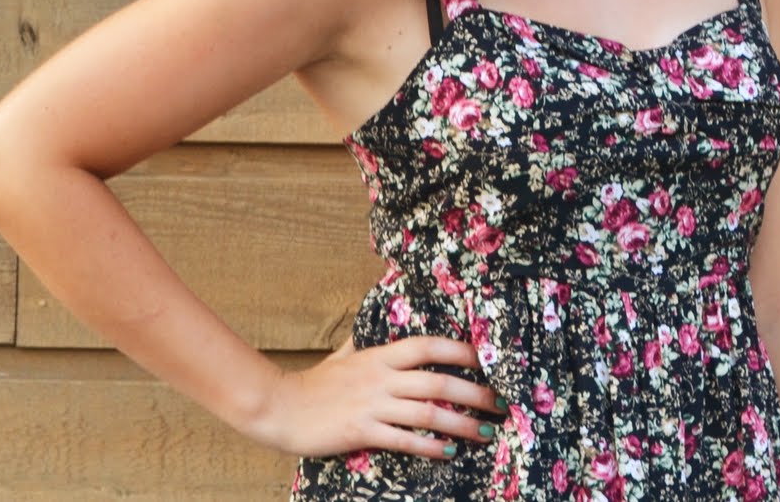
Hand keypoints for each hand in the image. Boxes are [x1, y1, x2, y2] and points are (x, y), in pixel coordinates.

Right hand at [244, 335, 500, 457]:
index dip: (461, 351)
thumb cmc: (315, 383)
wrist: (279, 407)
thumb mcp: (344, 355)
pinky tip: (448, 451)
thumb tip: (374, 328)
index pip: (429, 346)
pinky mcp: (362, 431)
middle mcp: (382, 377)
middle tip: (500, 403)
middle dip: (475, 393)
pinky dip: (429, 446)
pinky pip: (404, 439)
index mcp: (381, 356)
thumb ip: (365, 344)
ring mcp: (373, 404)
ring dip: (461, 424)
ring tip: (485, 432)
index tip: (487, 360)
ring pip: (428, 413)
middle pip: (439, 382)